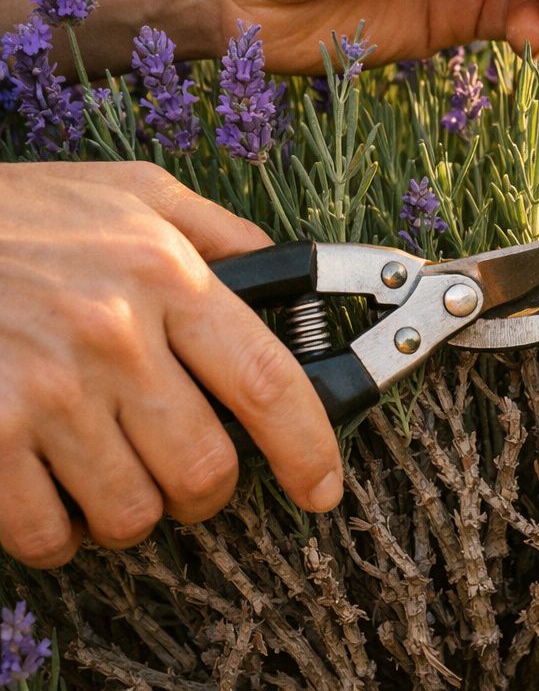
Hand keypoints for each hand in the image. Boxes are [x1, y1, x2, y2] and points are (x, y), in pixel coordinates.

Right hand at [0, 162, 342, 567]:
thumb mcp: (130, 192)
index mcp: (164, 275)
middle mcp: (113, 336)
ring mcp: (44, 391)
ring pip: (131, 511)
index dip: (308, 448)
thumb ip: (215, 233)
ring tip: (109, 478)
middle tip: (184, 477)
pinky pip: (46, 533)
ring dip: (129, 513)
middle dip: (203, 492)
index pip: (268, 382)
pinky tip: (49, 494)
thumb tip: (285, 270)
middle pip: (204, 468)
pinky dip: (57, 533)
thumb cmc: (14, 212)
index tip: (321, 487)